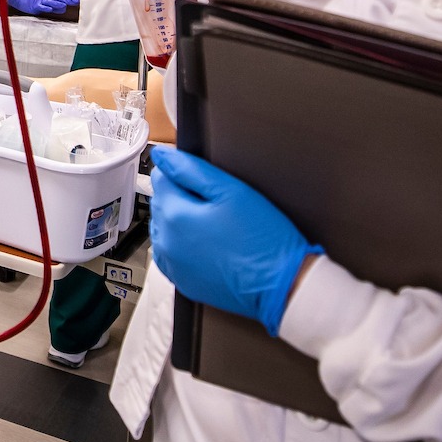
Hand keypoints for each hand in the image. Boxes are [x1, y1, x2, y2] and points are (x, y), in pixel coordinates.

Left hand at [150, 146, 320, 334]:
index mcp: (174, 216)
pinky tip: (211, 244)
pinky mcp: (182, 282)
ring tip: (219, 226)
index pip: (161, 177)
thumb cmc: (263, 239)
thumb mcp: (231, 191)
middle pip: (162, 203)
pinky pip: (173, 253)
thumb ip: (191, 169)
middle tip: (221, 206)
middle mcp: (165, 243)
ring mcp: (172, 265)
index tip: (208, 182)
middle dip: (184, 197)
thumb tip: (162, 156)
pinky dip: (185, 245)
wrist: (280, 285)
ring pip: (166, 228)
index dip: (186, 173)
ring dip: (183, 222)